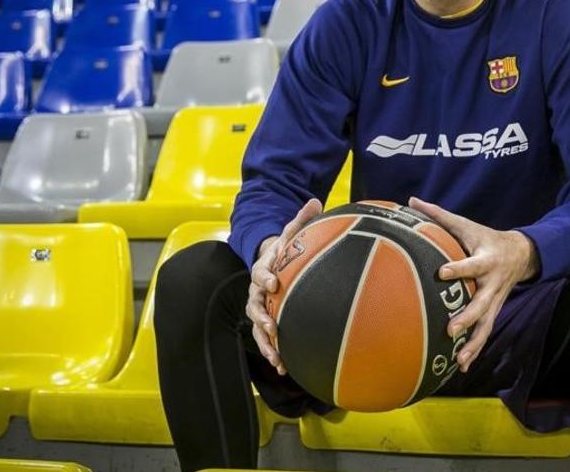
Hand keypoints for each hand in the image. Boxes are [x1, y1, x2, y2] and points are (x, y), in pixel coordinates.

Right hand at [245, 198, 321, 375]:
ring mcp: (260, 309)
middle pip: (254, 306)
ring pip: (258, 328)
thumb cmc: (285, 251)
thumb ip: (301, 219)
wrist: (274, 265)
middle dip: (261, 317)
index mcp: (263, 269)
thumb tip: (315, 200)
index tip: (275, 282)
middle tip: (270, 325)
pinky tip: (285, 369)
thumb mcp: (291, 234)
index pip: (260, 272)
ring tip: (277, 357)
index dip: (266, 276)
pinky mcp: (267, 323)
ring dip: (266, 342)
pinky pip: (267, 340)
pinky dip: (274, 353)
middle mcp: (257, 291)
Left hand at [408, 196, 540, 372]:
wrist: (521, 254)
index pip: (472, 265)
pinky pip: (485, 333)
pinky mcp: (494, 312)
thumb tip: (411, 201)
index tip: (442, 272)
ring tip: (459, 360)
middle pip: (481, 303)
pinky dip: (475, 350)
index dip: (459, 268)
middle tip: (450, 329)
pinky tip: (462, 367)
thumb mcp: (467, 225)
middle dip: (467, 318)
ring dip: (473, 344)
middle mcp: (492, 284)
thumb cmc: (485, 238)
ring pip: (486, 325)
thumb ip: (440, 215)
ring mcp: (495, 301)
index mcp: (486, 260)